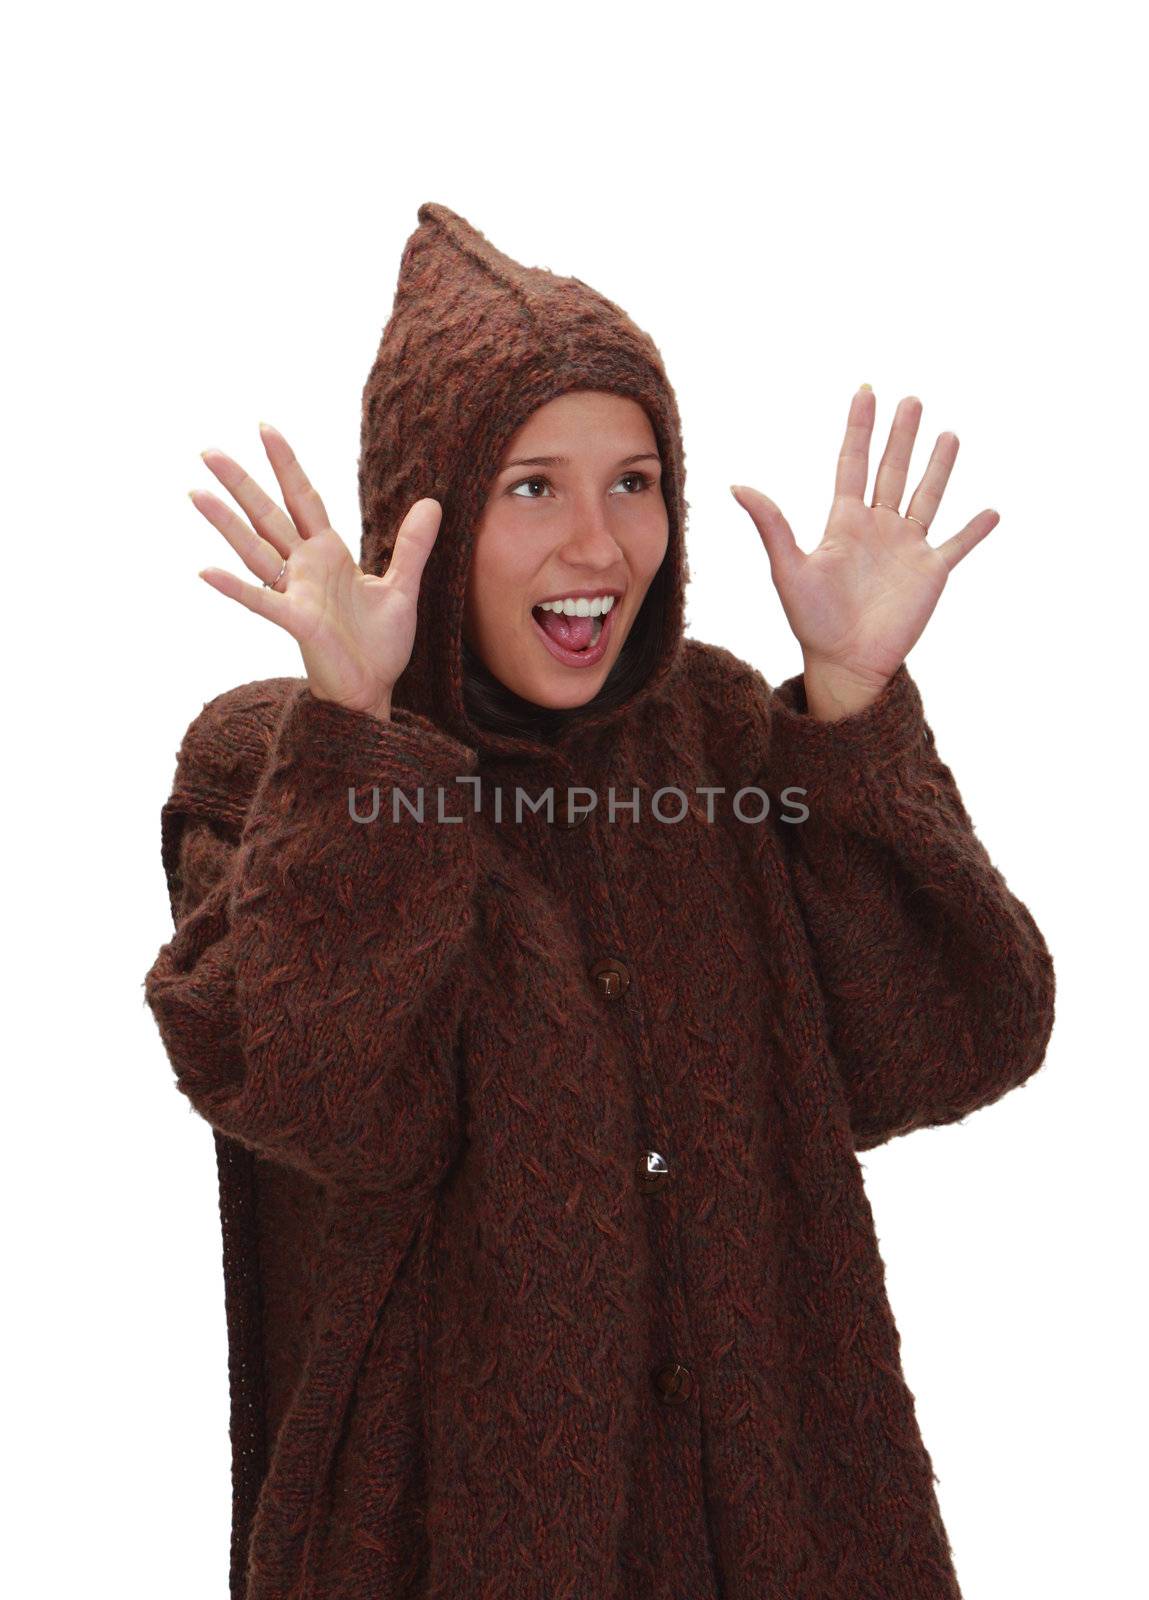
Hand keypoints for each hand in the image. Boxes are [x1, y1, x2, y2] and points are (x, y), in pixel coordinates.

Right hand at [191, 423, 441, 719]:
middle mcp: (305, 568)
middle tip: (209, 451)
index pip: (303, 499)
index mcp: (328, 554)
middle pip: (268, 515)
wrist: (373, 689)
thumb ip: (413, 545)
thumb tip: (431, 503)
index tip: (265, 428)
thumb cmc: (380, 644)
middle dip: (242, 483)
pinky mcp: (296, 621)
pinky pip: (261, 601)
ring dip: (226, 523)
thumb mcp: (403, 587)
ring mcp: (296, 593)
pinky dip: (236, 587)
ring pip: (255, 549)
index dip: (286, 465)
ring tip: (196, 494)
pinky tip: (207, 571)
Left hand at [731, 388, 998, 715]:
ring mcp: (906, 548)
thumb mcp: (789, 569)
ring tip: (949, 434)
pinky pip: (957, 545)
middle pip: (892, 471)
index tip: (866, 392)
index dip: (859, 429)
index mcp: (844, 522)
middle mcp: (877, 528)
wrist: (843, 662)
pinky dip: (974, 530)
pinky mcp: (930, 573)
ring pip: (927, 497)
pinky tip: (992, 512)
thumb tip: (737, 486)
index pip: (852, 463)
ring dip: (939, 467)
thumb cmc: (811, 620)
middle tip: (912, 399)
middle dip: (902, 436)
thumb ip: (771, 525)